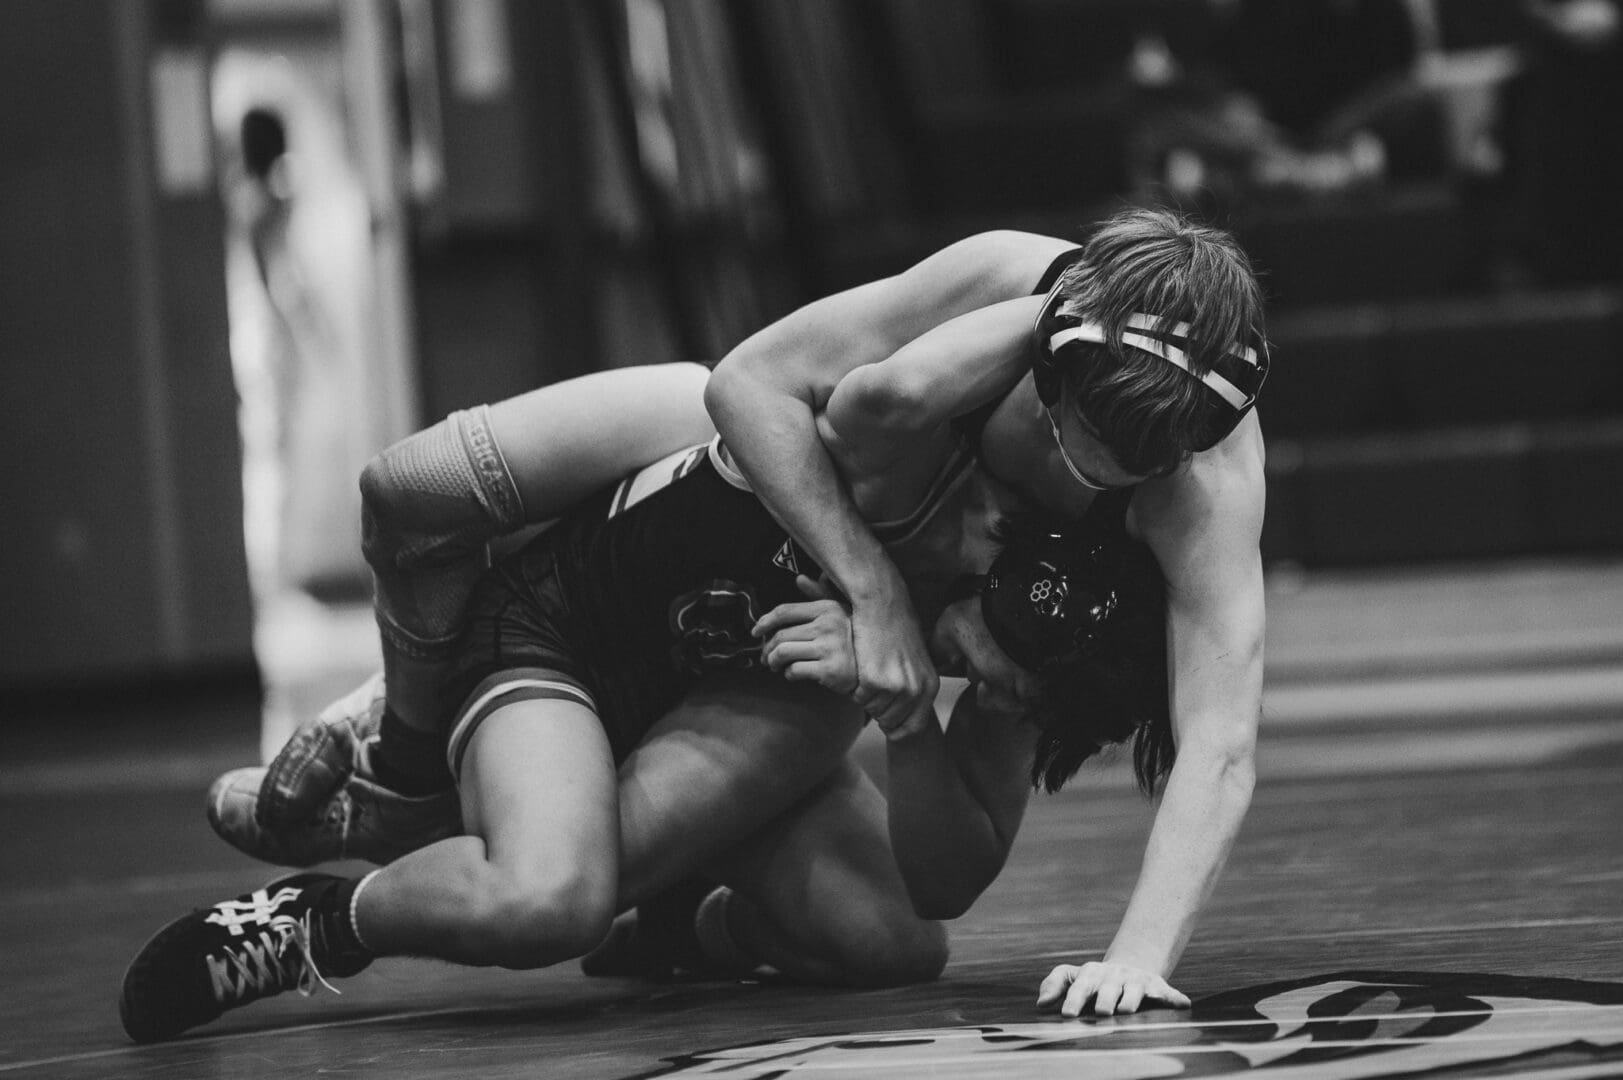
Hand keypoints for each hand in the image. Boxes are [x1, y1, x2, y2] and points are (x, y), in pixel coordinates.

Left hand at [753, 576, 857, 695]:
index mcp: (827, 609)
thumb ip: (819, 596)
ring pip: (783, 652)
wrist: (873, 670)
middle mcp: (829, 625)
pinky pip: (795, 670)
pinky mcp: (830, 670)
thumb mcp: (839, 614)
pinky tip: (793, 674)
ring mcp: (830, 648)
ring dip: (773, 662)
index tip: (756, 631)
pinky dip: (789, 674)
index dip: (765, 621)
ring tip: (775, 666)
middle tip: (766, 657)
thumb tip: (800, 578)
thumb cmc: (852, 640)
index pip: (785, 611)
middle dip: (767, 649)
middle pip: (781, 635)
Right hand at [848, 586, 938, 739]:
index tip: (887, 728)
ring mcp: (895, 686)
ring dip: (866, 696)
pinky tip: (861, 666)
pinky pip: (858, 697)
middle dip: (878, 709)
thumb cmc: (898, 630)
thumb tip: (905, 718)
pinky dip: (855, 686)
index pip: (915, 727)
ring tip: (869, 671)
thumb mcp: (918, 661)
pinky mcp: (874, 680)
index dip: (898, 731)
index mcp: (930, 686)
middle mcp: (915, 690)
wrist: (883, 606)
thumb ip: (915, 688)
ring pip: (872, 710)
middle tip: (874, 686)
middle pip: (889, 721)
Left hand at [1036, 960, 1190, 1017]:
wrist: (1128, 967)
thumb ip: (1054, 984)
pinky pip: (1168, 993)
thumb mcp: (1073, 976)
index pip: (1080, 986)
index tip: (1066, 1014)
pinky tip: (1183, 1005)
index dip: (1073, 999)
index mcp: (1092, 974)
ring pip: (1135, 990)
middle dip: (1106, 999)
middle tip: (1102, 1012)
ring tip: (1128, 1010)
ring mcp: (1137, 980)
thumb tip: (1040, 1003)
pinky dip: (1175, 998)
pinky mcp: (1157, 986)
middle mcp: (1115, 975)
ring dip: (1132, 999)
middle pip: (1109, 988)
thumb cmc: (1094, 980)